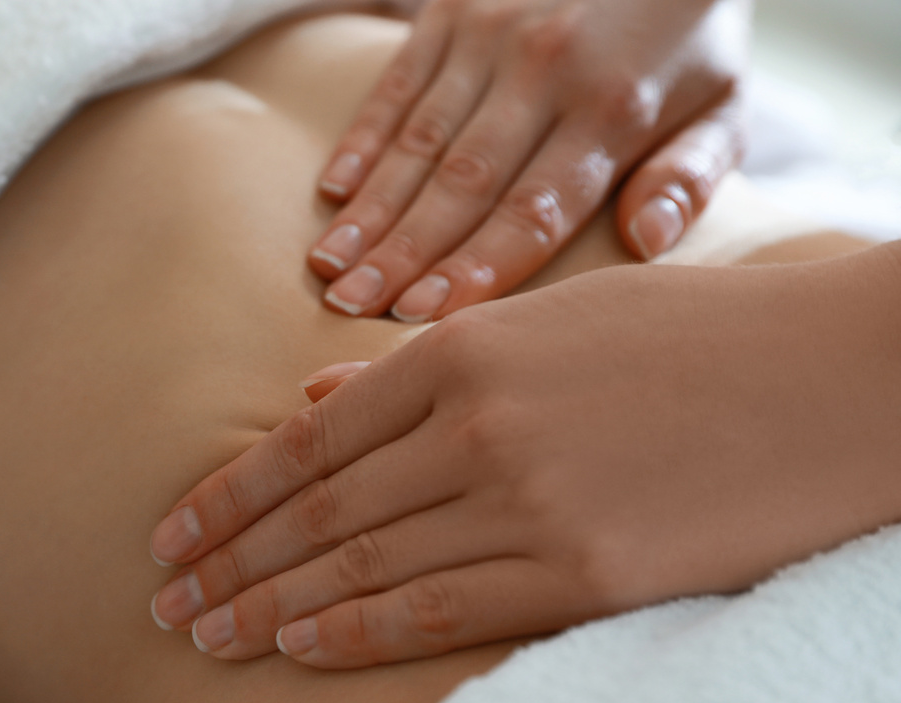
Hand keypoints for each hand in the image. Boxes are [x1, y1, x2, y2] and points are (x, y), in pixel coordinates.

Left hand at [150, 248, 900, 666]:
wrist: (832, 380)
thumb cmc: (685, 338)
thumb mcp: (542, 320)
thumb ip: (418, 366)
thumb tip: (313, 400)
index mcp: (461, 352)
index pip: (307, 442)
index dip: (229, 496)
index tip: (173, 534)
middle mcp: (477, 427)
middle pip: (318, 512)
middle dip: (231, 562)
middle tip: (166, 604)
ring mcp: (527, 502)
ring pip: (363, 568)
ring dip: (273, 610)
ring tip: (208, 635)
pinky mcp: (583, 572)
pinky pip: (442, 611)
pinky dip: (358, 634)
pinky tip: (299, 650)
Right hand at [308, 0, 750, 321]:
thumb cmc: (687, 37)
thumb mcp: (724, 101)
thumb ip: (690, 176)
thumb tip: (647, 241)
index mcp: (615, 108)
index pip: (533, 211)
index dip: (474, 269)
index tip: (421, 321)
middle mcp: (546, 69)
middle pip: (462, 185)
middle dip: (402, 254)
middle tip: (351, 310)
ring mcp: (492, 34)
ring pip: (418, 141)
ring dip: (369, 209)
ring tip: (329, 269)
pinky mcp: (452, 9)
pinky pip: (398, 84)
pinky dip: (362, 139)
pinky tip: (332, 194)